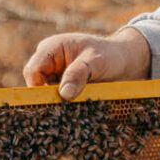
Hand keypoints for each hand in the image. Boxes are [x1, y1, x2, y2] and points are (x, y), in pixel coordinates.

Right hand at [21, 27, 151, 98]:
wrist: (126, 61)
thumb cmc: (111, 55)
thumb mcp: (96, 62)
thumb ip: (78, 74)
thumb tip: (64, 94)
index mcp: (51, 48)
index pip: (33, 71)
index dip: (38, 87)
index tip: (53, 101)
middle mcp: (50, 62)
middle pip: (36, 84)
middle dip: (48, 97)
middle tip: (64, 109)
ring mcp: (56, 75)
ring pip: (46, 94)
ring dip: (57, 103)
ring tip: (73, 110)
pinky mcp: (64, 87)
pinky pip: (57, 99)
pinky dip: (64, 106)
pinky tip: (75, 112)